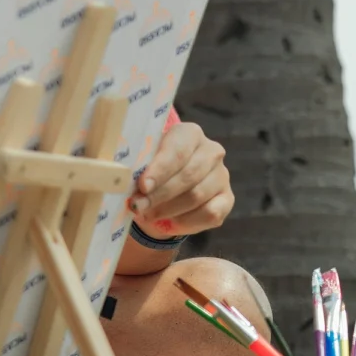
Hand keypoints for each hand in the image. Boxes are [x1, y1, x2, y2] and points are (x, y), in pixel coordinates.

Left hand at [129, 121, 231, 236]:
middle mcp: (211, 151)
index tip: (142, 186)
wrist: (167, 188)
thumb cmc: (151, 170)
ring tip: (147, 214)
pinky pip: (210, 214)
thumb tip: (127, 181)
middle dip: (159, 194)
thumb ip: (138, 166)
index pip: (177, 151)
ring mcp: (222, 175)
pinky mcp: (228, 199)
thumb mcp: (143, 162)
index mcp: (189, 133)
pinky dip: (186, 222)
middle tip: (138, 206)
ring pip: (197, 196)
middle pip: (188, 175)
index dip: (159, 170)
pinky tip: (169, 222)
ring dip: (168, 209)